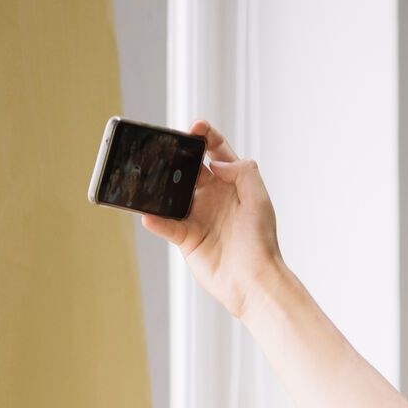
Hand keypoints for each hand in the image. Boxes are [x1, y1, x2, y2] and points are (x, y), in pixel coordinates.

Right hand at [142, 121, 286, 318]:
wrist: (254, 281)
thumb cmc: (261, 242)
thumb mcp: (259, 199)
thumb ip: (243, 172)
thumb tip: (216, 162)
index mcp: (233, 184)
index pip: (216, 152)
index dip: (206, 136)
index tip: (196, 127)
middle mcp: (213, 197)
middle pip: (189, 168)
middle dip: (176, 155)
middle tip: (162, 145)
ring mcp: (198, 216)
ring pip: (172, 193)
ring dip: (159, 184)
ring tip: (145, 173)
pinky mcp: (186, 238)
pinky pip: (166, 225)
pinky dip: (156, 220)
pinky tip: (148, 215)